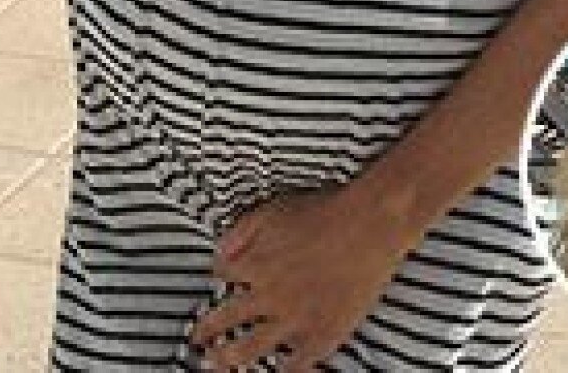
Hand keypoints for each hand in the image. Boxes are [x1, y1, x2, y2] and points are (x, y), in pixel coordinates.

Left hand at [190, 187, 409, 371]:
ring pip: (250, 349)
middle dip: (205, 331)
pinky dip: (284, 372)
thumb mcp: (272, 210)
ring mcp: (294, 318)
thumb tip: (220, 251)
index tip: (219, 282)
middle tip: (197, 339)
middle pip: (224, 320)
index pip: (222, 275)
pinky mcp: (323, 333)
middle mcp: (268, 296)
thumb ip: (240, 231)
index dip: (218, 277)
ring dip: (228, 358)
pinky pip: (296, 364)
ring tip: (217, 364)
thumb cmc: (326, 212)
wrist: (369, 224)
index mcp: (254, 265)